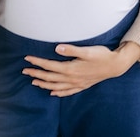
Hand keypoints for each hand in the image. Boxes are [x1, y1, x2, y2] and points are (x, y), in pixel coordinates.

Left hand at [22, 41, 139, 96]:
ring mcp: (77, 83)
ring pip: (56, 86)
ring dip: (44, 83)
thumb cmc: (101, 55)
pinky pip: (67, 91)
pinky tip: (53, 93)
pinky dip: (58, 92)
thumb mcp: (87, 50)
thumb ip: (71, 49)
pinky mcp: (82, 85)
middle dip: (36, 74)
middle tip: (24, 71)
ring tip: (34, 82)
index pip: (49, 66)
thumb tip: (56, 48)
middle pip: (50, 77)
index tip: (27, 59)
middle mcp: (72, 78)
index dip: (37, 62)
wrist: (115, 65)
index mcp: (70, 68)